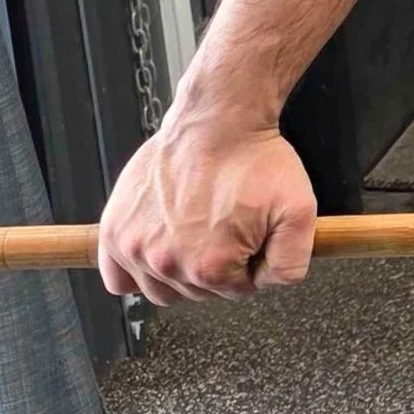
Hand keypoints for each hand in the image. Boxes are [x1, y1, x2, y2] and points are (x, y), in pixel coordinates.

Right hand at [97, 115, 317, 303]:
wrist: (217, 122)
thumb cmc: (253, 160)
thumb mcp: (298, 213)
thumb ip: (291, 263)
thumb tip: (272, 284)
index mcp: (210, 267)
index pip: (238, 289)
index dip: (251, 262)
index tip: (251, 236)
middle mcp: (167, 263)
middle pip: (198, 291)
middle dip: (218, 266)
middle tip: (226, 229)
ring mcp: (136, 248)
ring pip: (161, 289)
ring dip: (179, 272)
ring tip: (196, 235)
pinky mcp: (116, 229)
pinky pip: (117, 278)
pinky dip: (133, 274)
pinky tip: (155, 254)